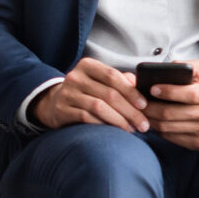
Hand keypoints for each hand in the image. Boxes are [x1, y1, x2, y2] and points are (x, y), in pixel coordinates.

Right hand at [32, 57, 146, 132]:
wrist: (54, 102)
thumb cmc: (86, 91)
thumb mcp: (100, 80)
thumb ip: (120, 80)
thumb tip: (141, 86)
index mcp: (87, 65)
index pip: (112, 76)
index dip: (131, 91)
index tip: (144, 105)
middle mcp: (75, 77)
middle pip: (108, 94)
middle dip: (130, 111)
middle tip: (143, 124)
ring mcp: (67, 93)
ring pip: (99, 107)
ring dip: (119, 120)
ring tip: (132, 129)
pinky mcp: (61, 110)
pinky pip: (86, 118)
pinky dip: (103, 125)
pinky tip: (114, 131)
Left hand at [141, 60, 198, 151]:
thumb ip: (186, 66)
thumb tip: (163, 68)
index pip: (189, 94)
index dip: (168, 91)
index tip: (152, 88)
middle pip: (172, 113)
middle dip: (150, 107)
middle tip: (138, 102)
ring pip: (168, 128)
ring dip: (151, 120)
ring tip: (141, 112)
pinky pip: (172, 138)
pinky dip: (159, 130)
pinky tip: (153, 121)